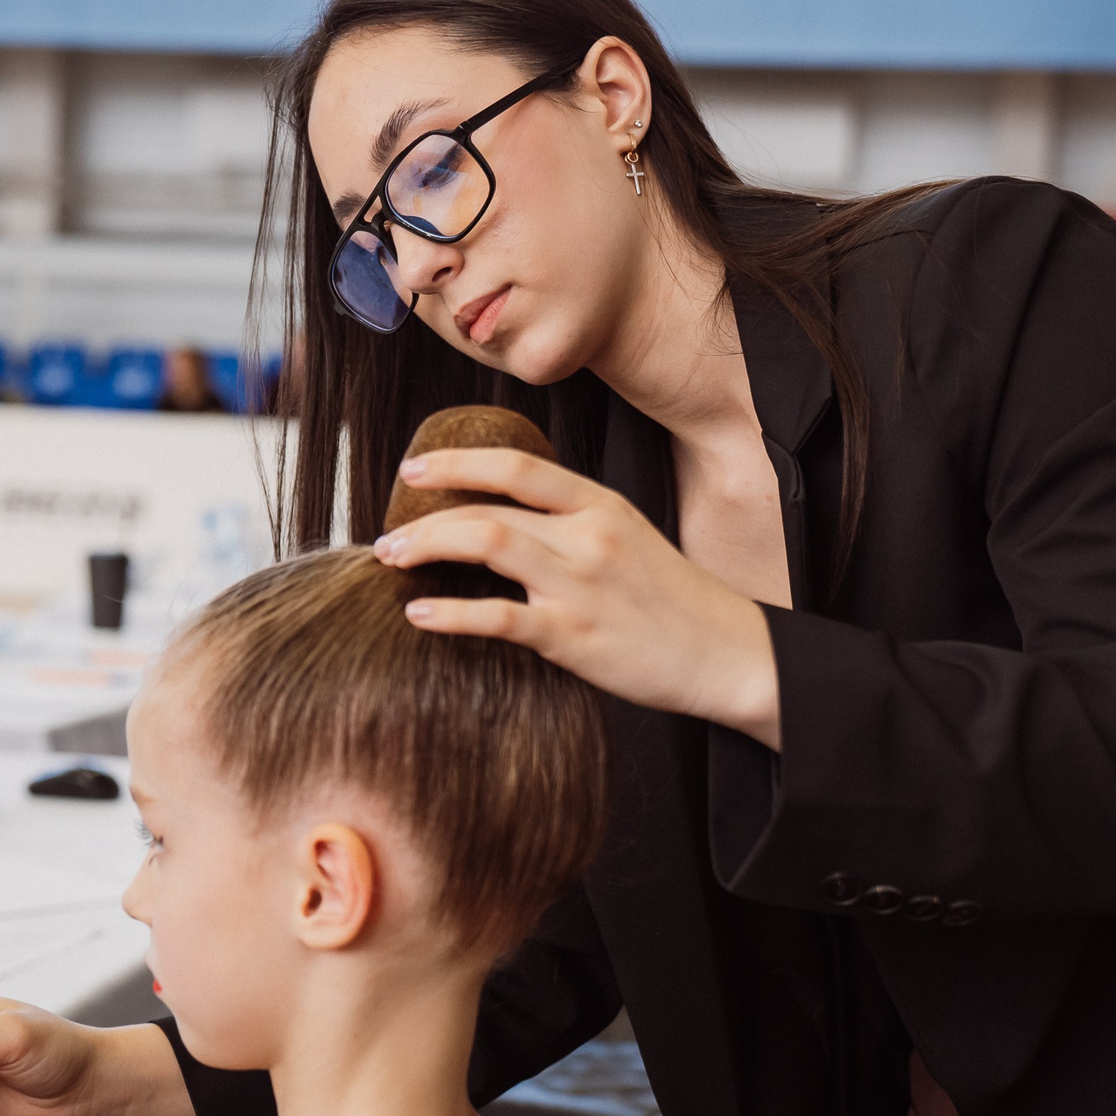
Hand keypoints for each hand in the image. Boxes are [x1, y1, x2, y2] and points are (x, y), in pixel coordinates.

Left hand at [370, 448, 782, 747]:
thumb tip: (504, 518)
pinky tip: (419, 614)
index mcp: (600, 505)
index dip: (458, 462)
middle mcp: (588, 536)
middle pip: (488, 506)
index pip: (517, 466)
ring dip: (427, 547)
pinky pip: (497, 617)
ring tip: (391, 559)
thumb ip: (571, 524)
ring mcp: (580, 585)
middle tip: (387, 534)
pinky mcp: (573, 637)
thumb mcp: (628, 539)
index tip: (414, 470)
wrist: (727, 653)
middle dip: (426, 516)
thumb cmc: (672, 601)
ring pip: (486, 544)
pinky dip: (450, 613)